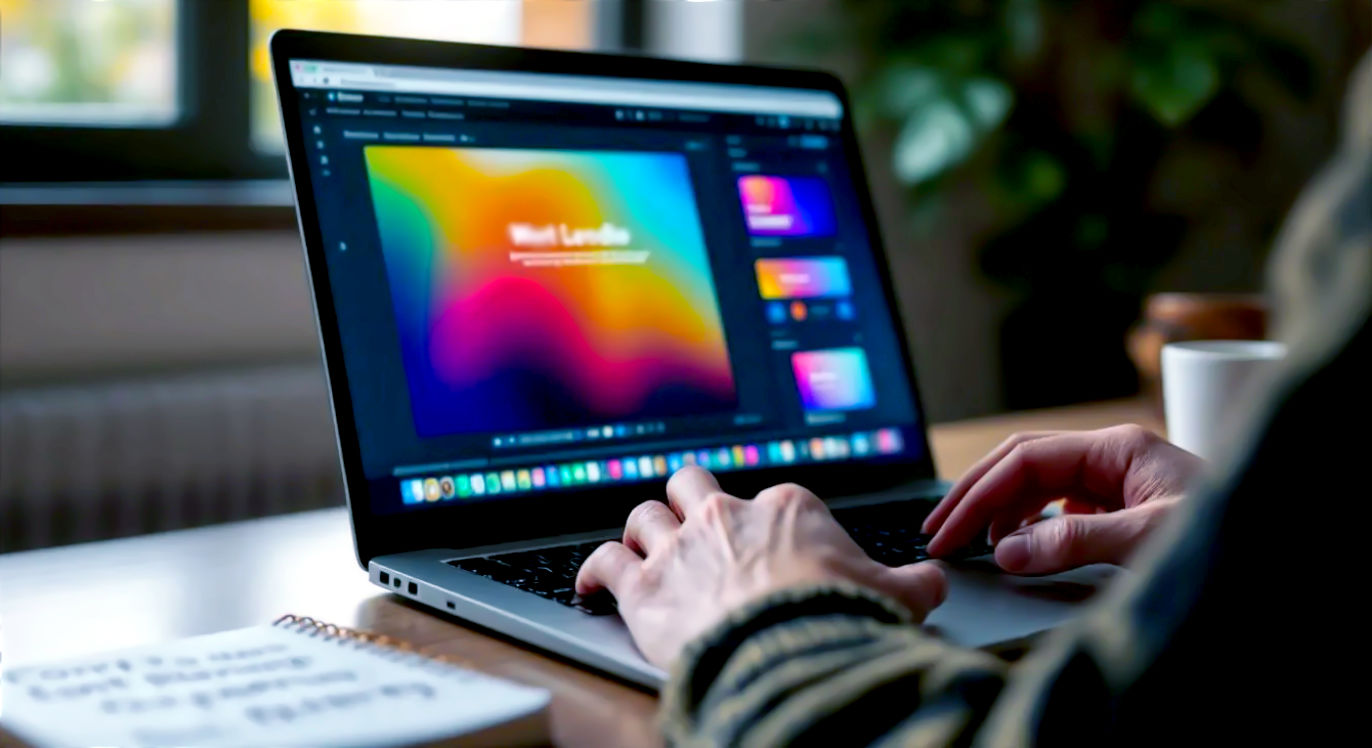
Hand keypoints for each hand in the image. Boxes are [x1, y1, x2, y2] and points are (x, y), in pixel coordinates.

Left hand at [575, 467, 946, 667]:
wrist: (791, 652)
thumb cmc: (841, 620)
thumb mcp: (895, 596)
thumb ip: (913, 583)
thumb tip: (934, 582)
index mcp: (784, 507)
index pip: (769, 499)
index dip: (767, 523)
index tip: (770, 546)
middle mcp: (725, 516)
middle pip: (692, 484)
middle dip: (691, 500)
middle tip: (694, 522)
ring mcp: (679, 548)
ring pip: (643, 516)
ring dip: (643, 531)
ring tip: (645, 548)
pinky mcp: (642, 587)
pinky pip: (603, 562)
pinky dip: (594, 572)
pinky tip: (593, 584)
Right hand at [922, 425, 1202, 574]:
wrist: (1279, 540)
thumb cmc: (1228, 534)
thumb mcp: (1149, 541)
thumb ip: (1075, 543)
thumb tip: (1007, 550)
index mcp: (1116, 446)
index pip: (1025, 459)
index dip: (978, 494)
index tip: (947, 529)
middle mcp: (1111, 455)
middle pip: (1022, 463)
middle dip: (975, 496)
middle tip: (936, 532)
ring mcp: (1116, 478)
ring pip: (1037, 483)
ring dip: (998, 511)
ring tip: (971, 544)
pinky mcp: (1121, 504)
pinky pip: (1059, 505)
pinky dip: (1029, 524)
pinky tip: (1018, 545)